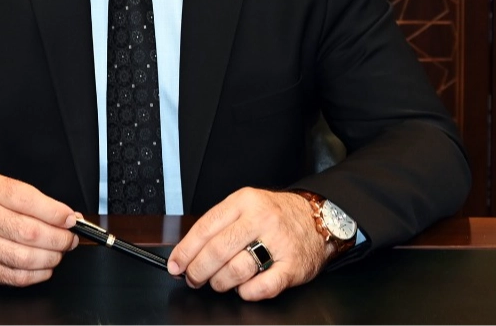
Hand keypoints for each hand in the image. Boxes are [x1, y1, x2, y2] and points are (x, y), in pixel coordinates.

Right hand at [0, 172, 78, 285]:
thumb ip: (31, 200)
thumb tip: (66, 217)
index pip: (29, 200)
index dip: (56, 213)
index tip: (71, 219)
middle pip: (30, 232)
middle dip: (59, 239)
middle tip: (70, 239)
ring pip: (24, 258)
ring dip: (51, 258)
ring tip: (59, 252)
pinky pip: (14, 277)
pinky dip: (36, 275)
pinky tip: (45, 268)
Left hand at [166, 188, 328, 300]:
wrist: (319, 218)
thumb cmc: (277, 216)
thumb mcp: (248, 206)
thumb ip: (221, 224)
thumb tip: (188, 251)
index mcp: (245, 201)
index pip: (206, 227)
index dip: (186, 250)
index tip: (176, 264)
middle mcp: (261, 219)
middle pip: (217, 250)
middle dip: (198, 271)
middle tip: (194, 279)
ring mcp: (278, 242)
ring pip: (236, 270)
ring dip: (221, 283)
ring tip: (220, 283)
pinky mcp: (293, 265)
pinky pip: (263, 286)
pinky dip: (248, 292)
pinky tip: (244, 289)